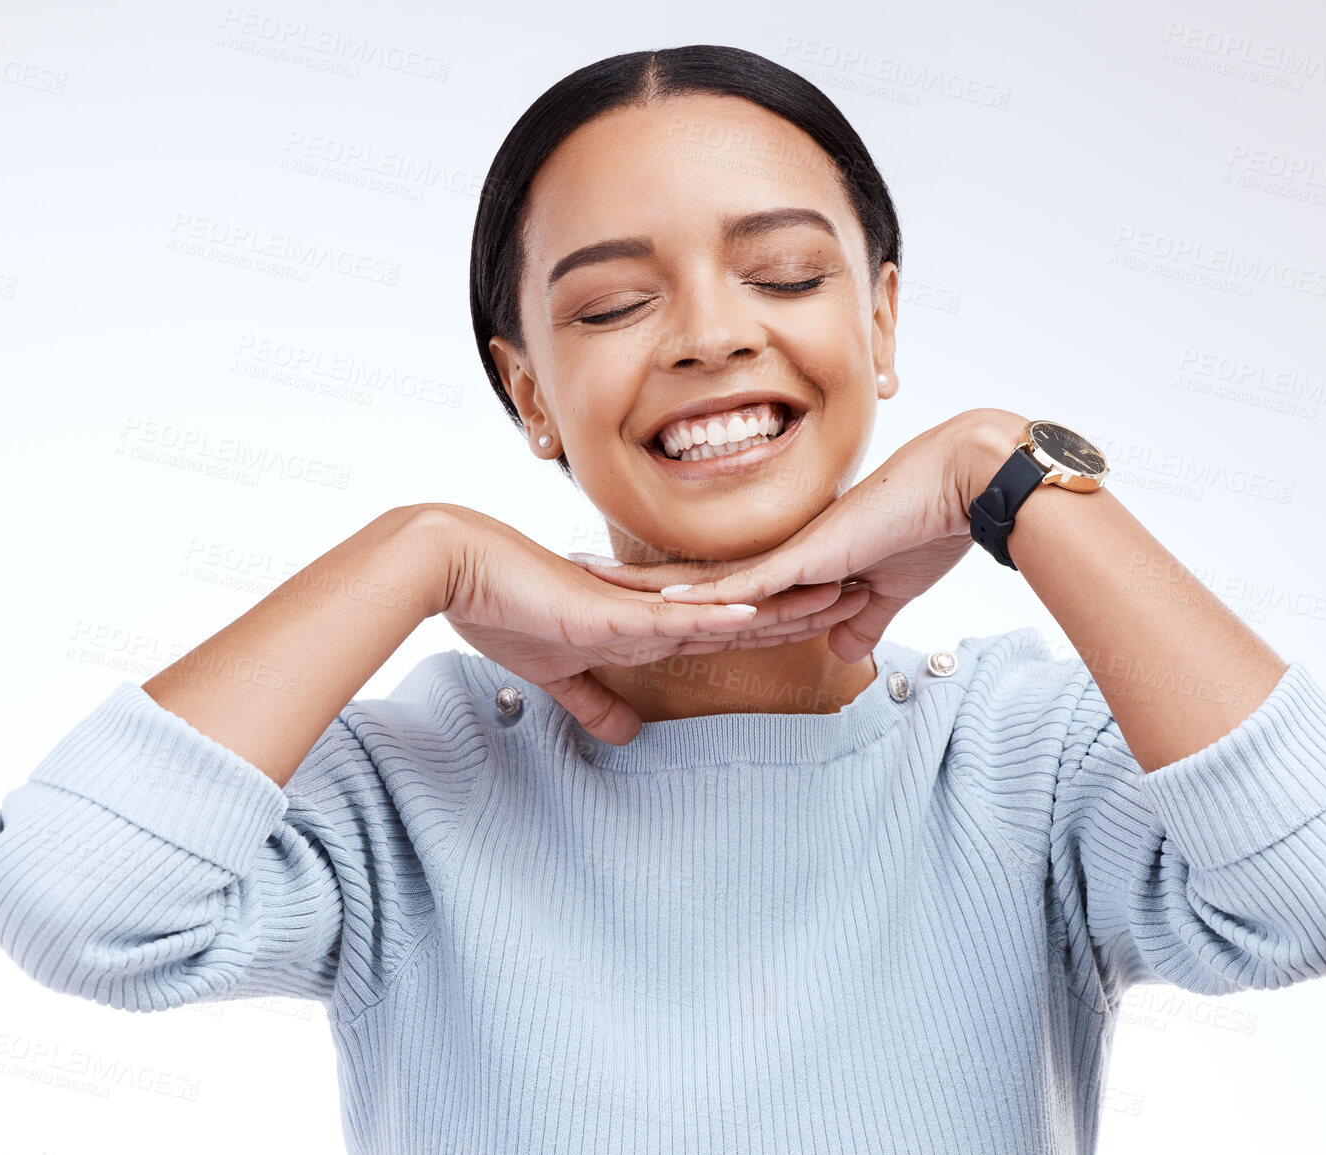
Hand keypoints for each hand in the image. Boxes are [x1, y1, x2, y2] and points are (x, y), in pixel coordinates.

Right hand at [427, 505, 872, 743]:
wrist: (459, 572)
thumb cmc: (505, 611)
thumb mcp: (560, 673)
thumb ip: (596, 702)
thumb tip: (625, 735)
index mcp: (648, 622)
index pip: (731, 622)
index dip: (781, 617)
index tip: (830, 613)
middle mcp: (654, 609)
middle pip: (746, 608)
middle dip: (805, 605)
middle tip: (866, 592)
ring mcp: (636, 606)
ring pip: (725, 607)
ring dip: (782, 604)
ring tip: (840, 595)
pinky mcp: (609, 612)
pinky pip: (671, 616)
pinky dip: (713, 616)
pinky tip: (755, 613)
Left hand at [569, 410, 1026, 663]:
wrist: (962, 486)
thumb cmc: (931, 526)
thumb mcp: (888, 592)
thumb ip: (862, 622)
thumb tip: (843, 652)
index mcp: (794, 561)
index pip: (720, 582)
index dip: (670, 587)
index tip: (624, 590)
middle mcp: (780, 553)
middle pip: (691, 574)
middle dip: (630, 579)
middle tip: (571, 576)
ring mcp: (789, 553)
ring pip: (702, 577)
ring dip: (646, 584)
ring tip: (587, 585)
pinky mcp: (808, 556)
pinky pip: (747, 584)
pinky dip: (707, 597)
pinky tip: (662, 601)